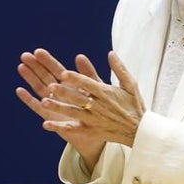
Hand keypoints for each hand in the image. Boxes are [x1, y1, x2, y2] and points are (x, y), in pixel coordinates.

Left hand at [16, 49, 143, 163]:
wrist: (140, 130)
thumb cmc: (134, 105)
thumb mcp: (131, 84)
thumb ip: (119, 69)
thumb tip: (111, 53)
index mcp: (106, 93)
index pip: (88, 84)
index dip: (76, 79)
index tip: (63, 72)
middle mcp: (98, 106)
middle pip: (78, 98)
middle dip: (64, 92)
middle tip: (50, 86)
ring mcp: (93, 119)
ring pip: (73, 112)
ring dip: (58, 107)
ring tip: (43, 102)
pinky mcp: (90, 130)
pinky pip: (73, 128)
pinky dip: (59, 127)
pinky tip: (45, 124)